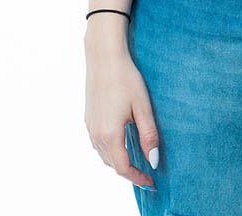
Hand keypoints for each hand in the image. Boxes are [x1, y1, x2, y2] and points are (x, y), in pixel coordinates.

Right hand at [84, 42, 158, 190]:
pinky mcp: (89, 118)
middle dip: (129, 171)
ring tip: (136, 161)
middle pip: (112, 164)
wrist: (104, 58)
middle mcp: (96, 134)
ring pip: (104, 155)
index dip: (137, 178)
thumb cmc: (126, 78)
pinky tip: (121, 142)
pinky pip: (98, 143)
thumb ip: (148, 135)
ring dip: (119, 161)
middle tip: (146, 174)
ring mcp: (90, 127)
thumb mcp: (142, 107)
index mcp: (110, 134)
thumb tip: (153, 161)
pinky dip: (110, 150)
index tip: (150, 183)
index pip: (123, 168)